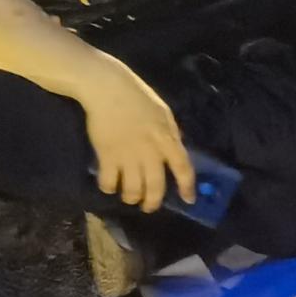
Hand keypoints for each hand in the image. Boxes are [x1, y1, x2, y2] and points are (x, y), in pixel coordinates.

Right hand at [82, 64, 194, 213]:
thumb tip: (174, 152)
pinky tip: (110, 186)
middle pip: (156, 186)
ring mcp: (127, 155)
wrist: (108, 89)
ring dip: (132, 198)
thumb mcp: (164, 114)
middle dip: (153, 202)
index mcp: (167, 139)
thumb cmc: (138, 98)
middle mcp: (150, 152)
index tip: (189, 200)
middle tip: (149, 207)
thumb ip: (170, 135)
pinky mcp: (106, 156)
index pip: (183, 168)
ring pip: (132, 189)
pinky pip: (108, 182)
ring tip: (130, 198)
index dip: (187, 187)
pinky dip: (109, 188)